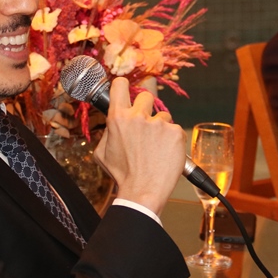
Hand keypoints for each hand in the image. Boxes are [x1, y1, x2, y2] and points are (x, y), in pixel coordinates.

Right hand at [93, 77, 184, 214]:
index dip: (123, 86)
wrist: (143, 192)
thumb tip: (114, 121)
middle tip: (145, 127)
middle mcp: (138, 116)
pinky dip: (172, 141)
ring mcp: (159, 124)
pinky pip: (174, 130)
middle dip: (146, 109)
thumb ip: (108, 132)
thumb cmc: (122, 175)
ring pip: (163, 116)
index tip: (125, 90)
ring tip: (156, 148)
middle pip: (146, 96)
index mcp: (118, 118)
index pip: (120, 85)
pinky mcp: (175, 133)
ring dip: (160, 128)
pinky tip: (165, 154)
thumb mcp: (102, 153)